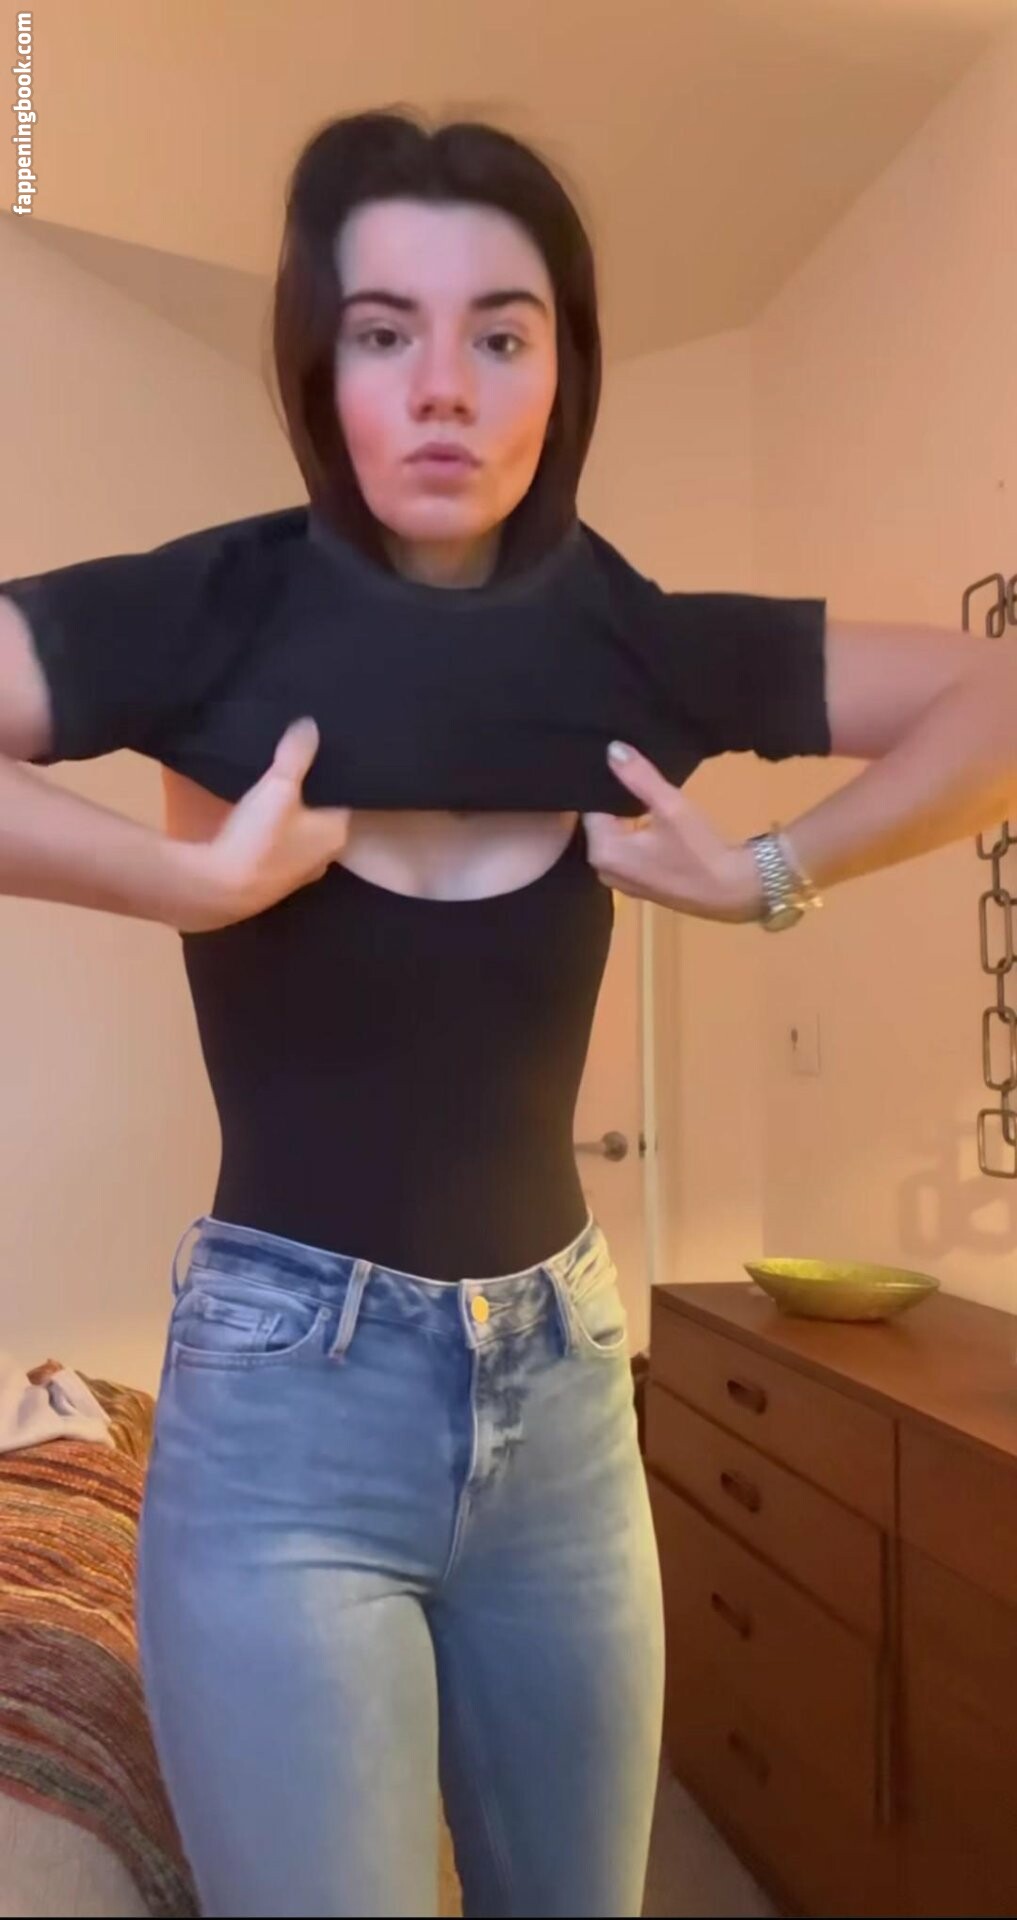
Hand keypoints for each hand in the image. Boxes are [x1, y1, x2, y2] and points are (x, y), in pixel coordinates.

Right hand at [173, 718, 350, 931]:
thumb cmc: (259, 836)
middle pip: (323, 819)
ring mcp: (299, 874)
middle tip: (299, 773)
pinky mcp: (273, 883)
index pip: (346, 800)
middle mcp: (325, 857)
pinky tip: (260, 824)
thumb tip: (311, 724)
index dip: (335, 780)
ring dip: (293, 821)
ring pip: (302, 837)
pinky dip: (275, 837)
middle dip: (313, 800)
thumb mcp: (278, 786)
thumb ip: (296, 754)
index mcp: (336, 834)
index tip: (325, 760)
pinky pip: (281, 851)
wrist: (219, 888)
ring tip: (279, 795)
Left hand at [582, 743, 763, 922]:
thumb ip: (639, 776)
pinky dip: (635, 834)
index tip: (621, 767)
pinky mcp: (634, 884)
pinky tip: (652, 820)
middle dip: (615, 800)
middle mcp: (602, 868)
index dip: (605, 784)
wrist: (731, 891)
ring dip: (627, 816)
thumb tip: (612, 748)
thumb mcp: (671, 806)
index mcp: (603, 851)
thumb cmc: (700, 850)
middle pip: (600, 821)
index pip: (590, 805)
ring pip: (614, 834)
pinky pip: (625, 850)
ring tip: (645, 792)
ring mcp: (617, 880)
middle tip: (635, 775)